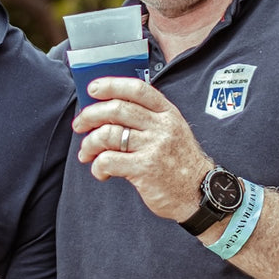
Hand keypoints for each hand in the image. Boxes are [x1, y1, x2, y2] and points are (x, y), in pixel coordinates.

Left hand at [73, 77, 213, 224]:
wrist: (199, 193)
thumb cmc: (180, 163)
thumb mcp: (172, 131)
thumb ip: (148, 118)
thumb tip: (108, 111)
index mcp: (167, 113)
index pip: (137, 89)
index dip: (111, 85)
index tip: (93, 89)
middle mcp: (161, 126)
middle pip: (117, 109)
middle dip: (90, 115)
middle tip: (79, 125)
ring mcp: (154, 147)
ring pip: (108, 134)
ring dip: (89, 144)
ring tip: (86, 153)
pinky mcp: (145, 169)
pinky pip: (109, 160)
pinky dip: (97, 166)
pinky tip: (101, 172)